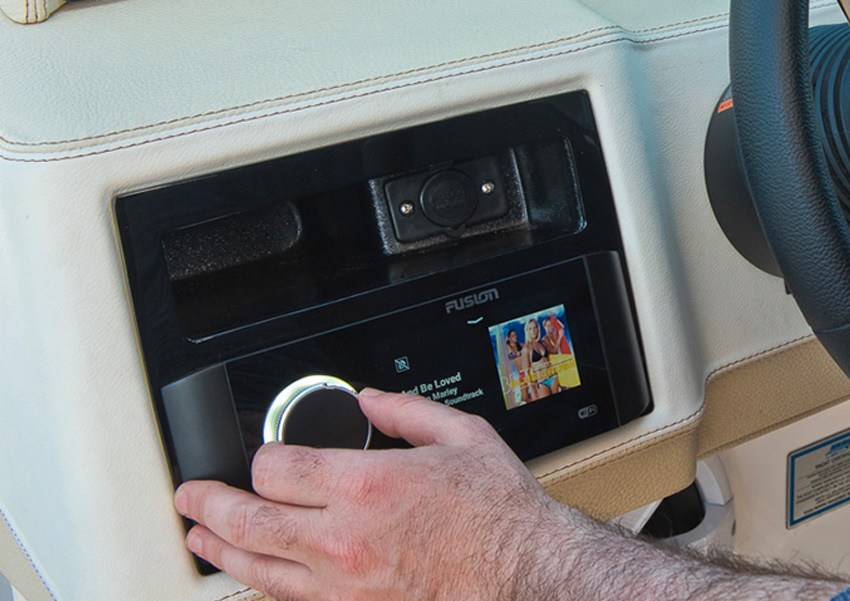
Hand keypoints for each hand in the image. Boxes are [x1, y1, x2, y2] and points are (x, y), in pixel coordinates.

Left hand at [174, 389, 587, 600]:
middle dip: (209, 505)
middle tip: (191, 495)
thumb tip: (370, 401)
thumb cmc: (499, 514)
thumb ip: (406, 410)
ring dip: (219, 550)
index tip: (264, 455)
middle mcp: (343, 538)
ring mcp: (344, 584)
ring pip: (258, 568)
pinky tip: (251, 576)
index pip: (277, 468)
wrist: (526, 575)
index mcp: (366, 485)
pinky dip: (261, 585)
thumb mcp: (462, 436)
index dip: (261, 457)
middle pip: (250, 520)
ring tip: (197, 538)